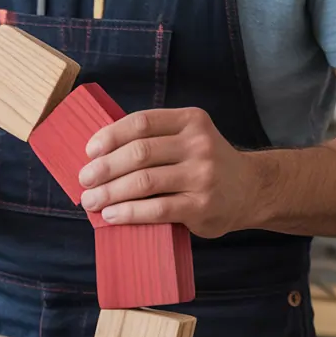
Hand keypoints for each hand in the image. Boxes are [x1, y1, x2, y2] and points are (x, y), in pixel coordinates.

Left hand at [78, 107, 260, 237]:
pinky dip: (128, 212)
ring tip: (90, 201)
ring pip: (143, 181)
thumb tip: (99, 155)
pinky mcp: (200, 205)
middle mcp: (198, 144)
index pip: (141, 123)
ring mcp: (201, 175)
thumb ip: (155, 140)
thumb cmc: (205, 165)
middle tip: (84, 180)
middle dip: (104, 168)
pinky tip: (110, 215)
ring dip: (109, 192)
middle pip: (139, 153)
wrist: (251, 190)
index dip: (110, 136)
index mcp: (190, 121)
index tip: (89, 152)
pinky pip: (156, 209)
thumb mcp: (188, 140)